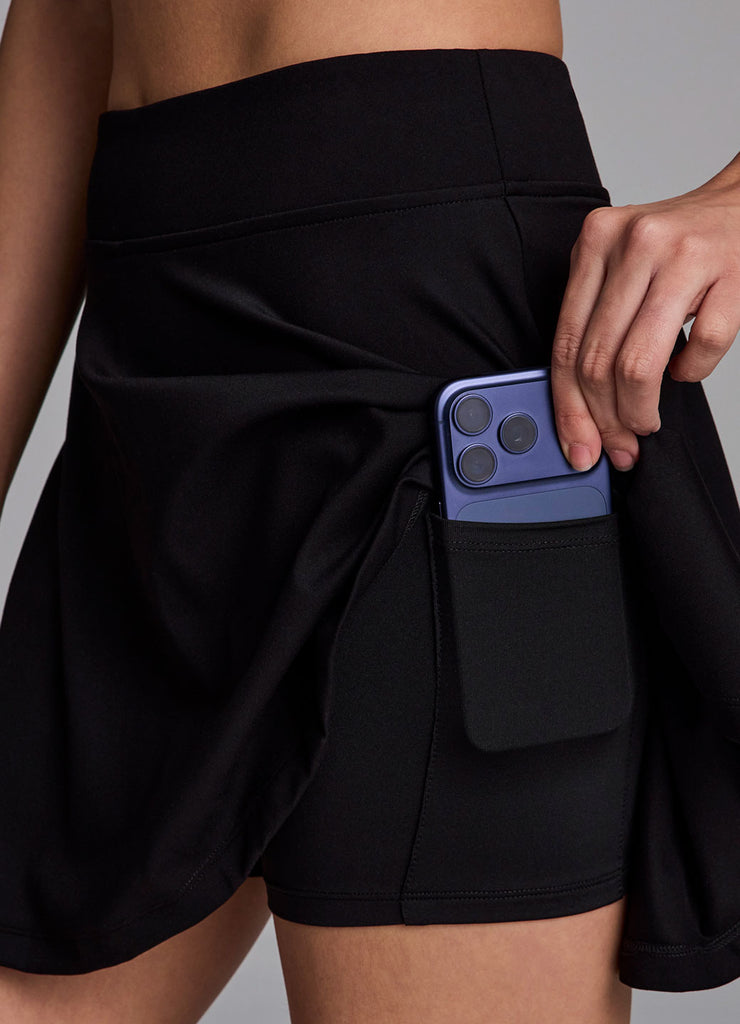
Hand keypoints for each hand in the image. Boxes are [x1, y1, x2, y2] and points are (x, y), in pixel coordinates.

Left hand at [550, 169, 739, 471]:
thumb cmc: (678, 247)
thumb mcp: (620, 268)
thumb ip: (595, 323)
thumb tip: (578, 408)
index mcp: (596, 241)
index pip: (567, 343)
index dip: (568, 406)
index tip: (577, 444)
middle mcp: (634, 244)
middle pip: (599, 360)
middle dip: (605, 419)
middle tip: (617, 444)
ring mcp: (684, 256)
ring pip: (640, 364)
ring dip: (640, 410)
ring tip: (645, 422)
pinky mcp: (730, 273)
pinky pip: (701, 348)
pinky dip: (691, 373)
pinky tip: (684, 369)